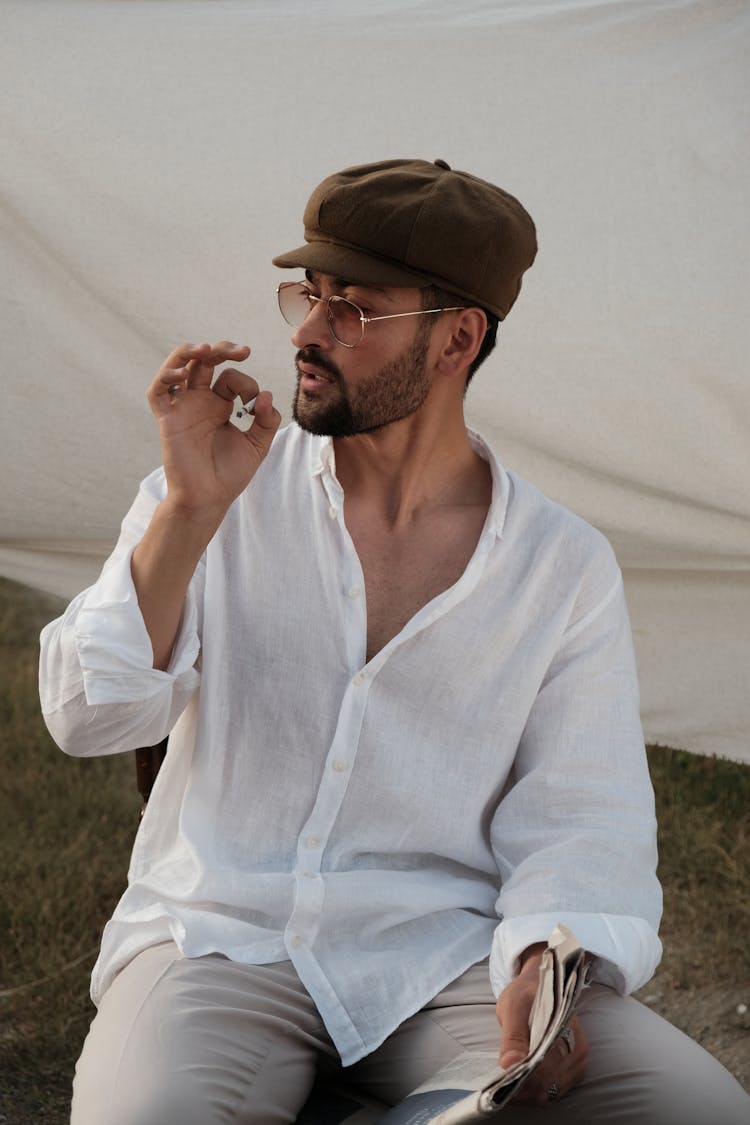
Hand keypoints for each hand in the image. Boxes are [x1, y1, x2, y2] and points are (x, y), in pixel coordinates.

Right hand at [148, 341, 280, 519]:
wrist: (209, 499)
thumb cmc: (229, 474)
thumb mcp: (257, 446)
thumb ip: (267, 421)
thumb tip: (266, 395)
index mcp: (221, 405)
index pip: (231, 378)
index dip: (247, 385)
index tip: (255, 407)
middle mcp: (200, 402)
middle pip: (205, 361)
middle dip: (223, 350)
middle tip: (244, 350)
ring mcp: (182, 408)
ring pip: (178, 366)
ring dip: (189, 352)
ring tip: (206, 348)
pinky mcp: (168, 420)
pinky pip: (158, 392)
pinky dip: (166, 377)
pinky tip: (183, 373)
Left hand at [495, 947, 588, 1105]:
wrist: (539, 984)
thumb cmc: (526, 992)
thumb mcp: (513, 1005)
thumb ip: (513, 1036)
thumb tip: (508, 1065)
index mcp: (566, 1030)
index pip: (545, 1069)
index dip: (522, 1081)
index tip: (501, 1086)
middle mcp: (578, 1049)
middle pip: (548, 1085)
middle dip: (522, 1091)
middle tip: (498, 1089)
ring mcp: (577, 1061)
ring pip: (551, 1092)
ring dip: (528, 1094)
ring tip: (506, 1087)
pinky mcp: (573, 1069)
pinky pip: (554, 1090)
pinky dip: (535, 1092)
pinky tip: (519, 1085)